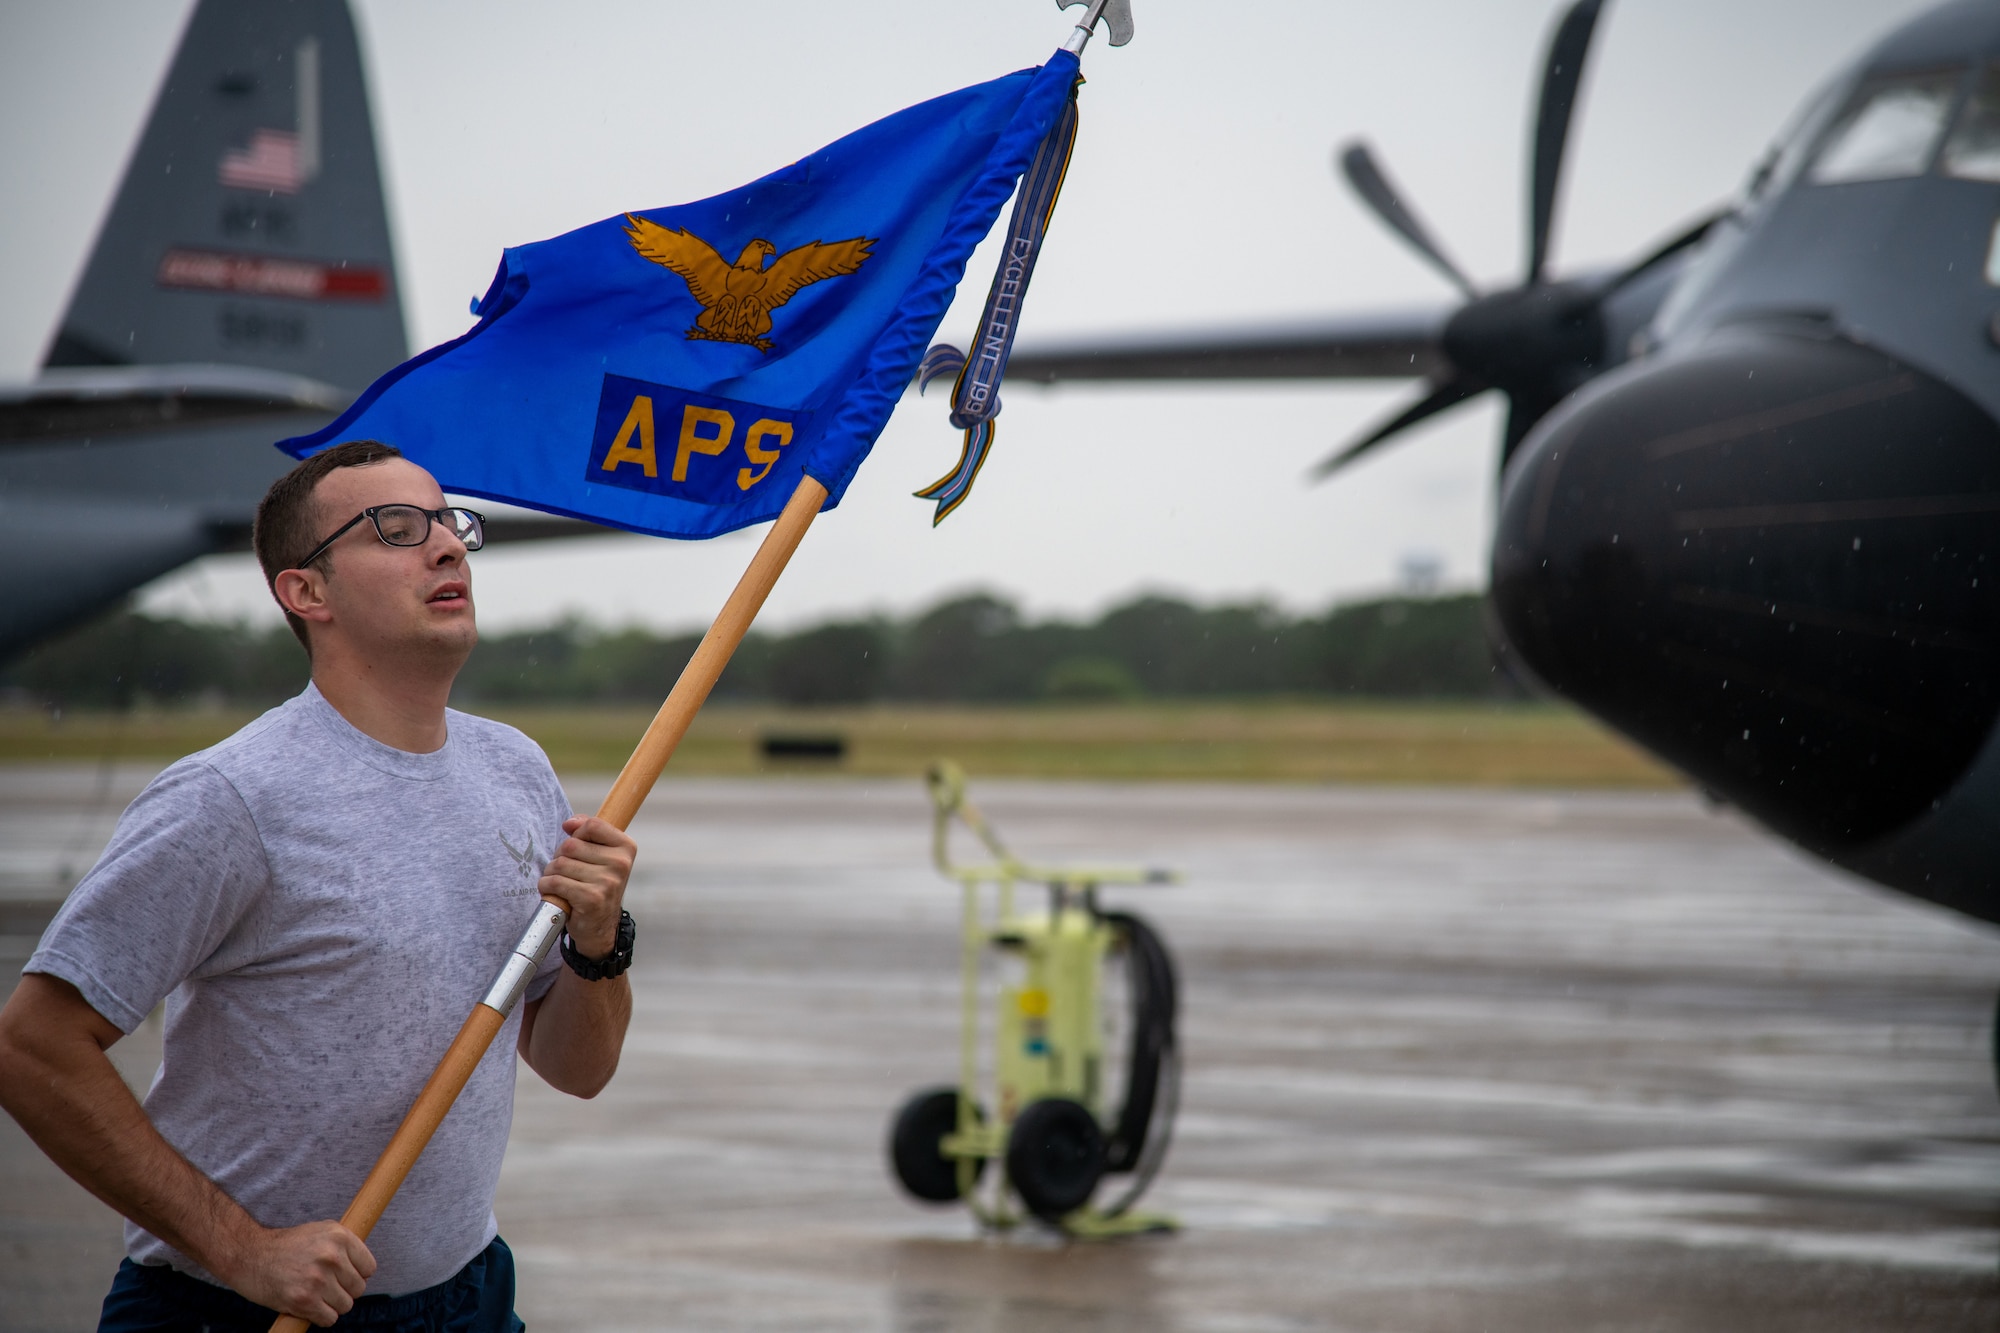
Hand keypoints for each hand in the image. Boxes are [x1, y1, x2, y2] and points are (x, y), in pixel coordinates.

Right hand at [220, 1219, 374, 1326]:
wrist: (249, 1255)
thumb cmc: (287, 1246)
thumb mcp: (320, 1232)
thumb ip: (345, 1247)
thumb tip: (366, 1269)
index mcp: (339, 1236)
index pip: (369, 1268)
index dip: (356, 1274)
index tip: (341, 1275)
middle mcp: (332, 1256)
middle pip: (358, 1289)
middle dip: (343, 1291)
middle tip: (323, 1285)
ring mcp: (318, 1279)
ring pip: (345, 1306)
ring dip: (331, 1305)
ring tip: (313, 1294)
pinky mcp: (304, 1300)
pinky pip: (329, 1319)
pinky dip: (320, 1317)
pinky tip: (307, 1305)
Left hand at [539, 815, 635, 957]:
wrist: (599, 927)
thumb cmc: (595, 886)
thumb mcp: (598, 856)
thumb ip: (587, 833)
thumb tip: (570, 823)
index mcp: (626, 848)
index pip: (592, 825)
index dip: (577, 834)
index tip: (576, 849)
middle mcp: (621, 864)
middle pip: (571, 845)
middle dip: (560, 857)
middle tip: (567, 872)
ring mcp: (608, 882)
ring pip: (560, 864)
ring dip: (552, 874)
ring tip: (562, 885)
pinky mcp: (591, 899)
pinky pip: (555, 882)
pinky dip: (547, 888)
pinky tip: (556, 895)